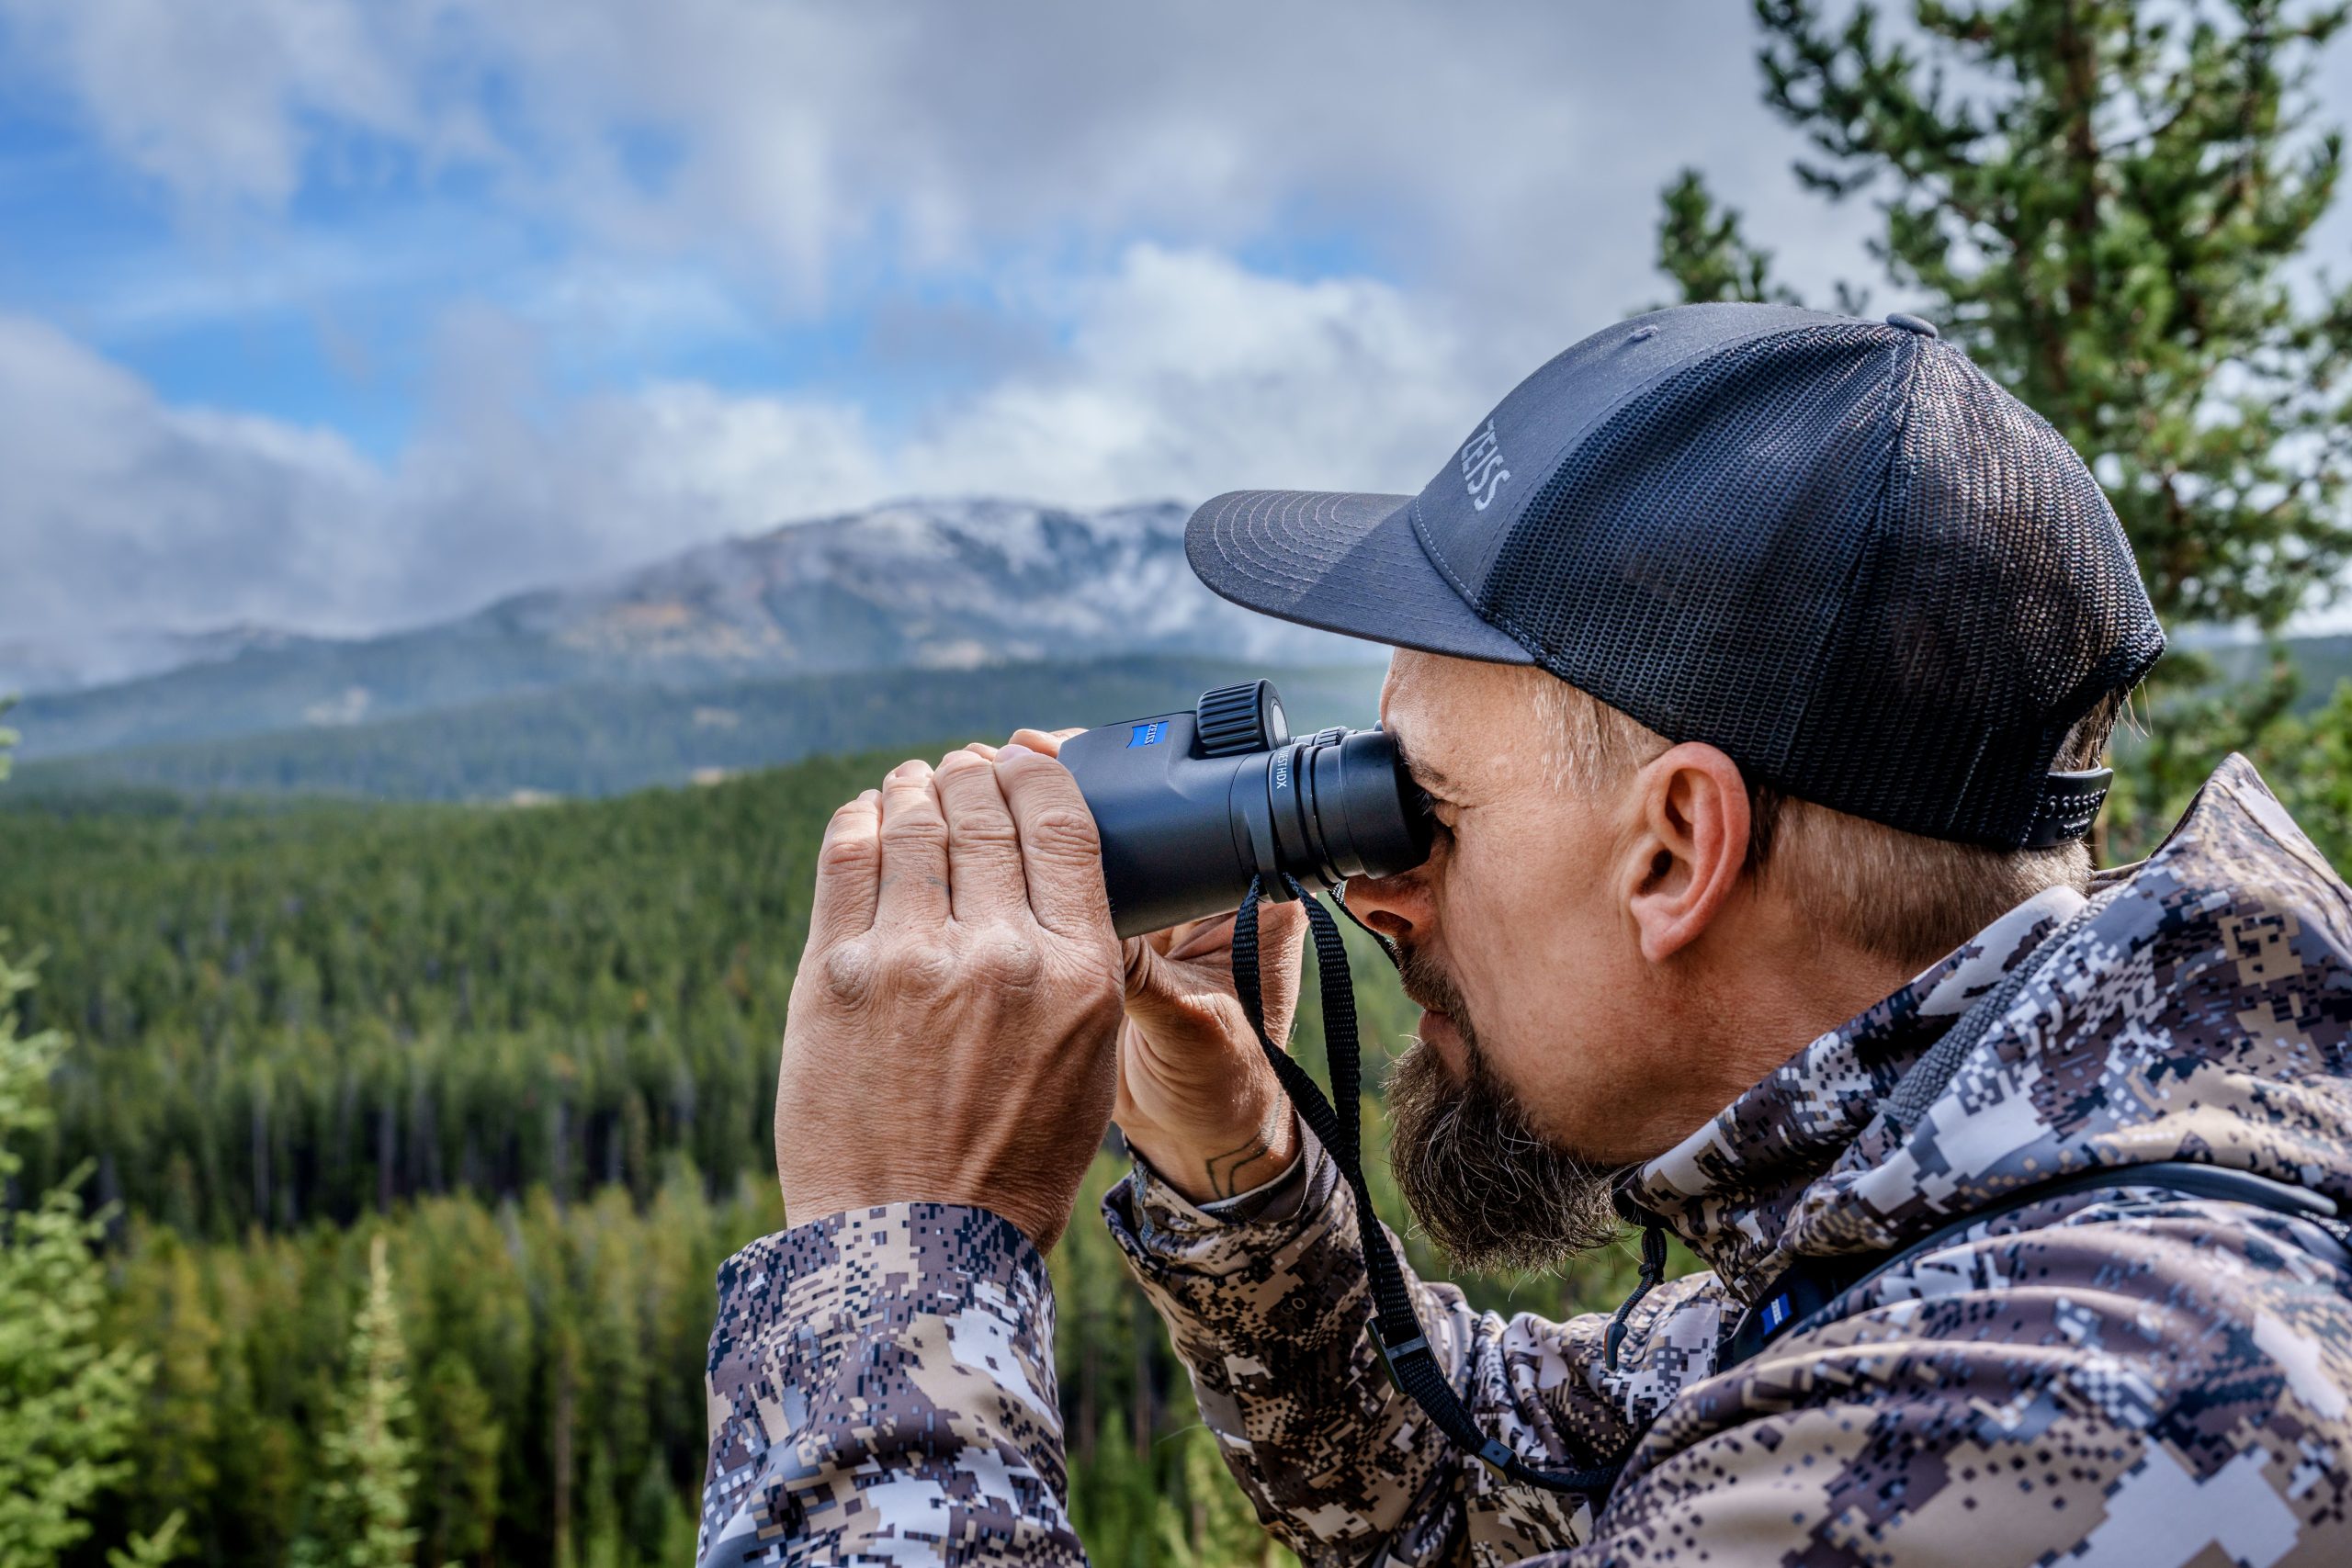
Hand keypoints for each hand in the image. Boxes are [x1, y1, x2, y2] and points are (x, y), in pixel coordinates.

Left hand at [774, 746, 1125, 1251]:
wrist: (914, 1247)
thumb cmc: (1009, 1159)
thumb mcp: (1087, 1058)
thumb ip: (1074, 959)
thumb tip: (1041, 866)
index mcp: (1077, 973)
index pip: (1058, 821)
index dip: (1035, 773)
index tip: (1021, 762)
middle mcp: (998, 954)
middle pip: (981, 810)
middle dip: (970, 775)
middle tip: (962, 771)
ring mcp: (909, 959)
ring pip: (911, 822)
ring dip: (914, 789)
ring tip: (914, 785)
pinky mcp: (833, 975)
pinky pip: (845, 857)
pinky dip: (859, 820)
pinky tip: (867, 817)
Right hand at [996, 729, 1307, 1206]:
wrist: (1206, 1141)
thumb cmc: (1224, 1087)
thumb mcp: (1190, 1026)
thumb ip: (1142, 975)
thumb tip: (1087, 918)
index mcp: (1238, 891)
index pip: (1169, 807)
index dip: (1102, 775)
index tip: (1036, 750)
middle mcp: (1190, 890)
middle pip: (1112, 817)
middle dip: (1041, 789)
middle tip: (975, 762)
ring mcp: (1147, 916)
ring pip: (1075, 852)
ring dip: (1019, 826)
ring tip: (956, 793)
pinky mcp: (1107, 945)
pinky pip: (1057, 897)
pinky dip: (1015, 877)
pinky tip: (964, 856)